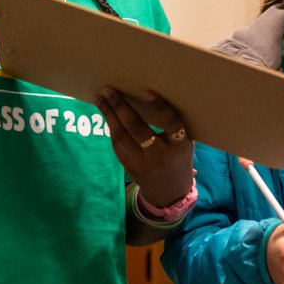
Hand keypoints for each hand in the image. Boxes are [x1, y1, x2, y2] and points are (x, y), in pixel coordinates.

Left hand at [95, 87, 193, 206]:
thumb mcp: (184, 143)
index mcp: (179, 147)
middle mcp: (160, 155)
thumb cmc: (178, 158)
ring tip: (99, 98)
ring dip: (108, 115)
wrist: (170, 193)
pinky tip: (105, 113)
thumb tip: (149, 95)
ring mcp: (142, 163)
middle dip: (120, 107)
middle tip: (108, 90)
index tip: (147, 92)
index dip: (159, 108)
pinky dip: (111, 127)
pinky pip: (117, 144)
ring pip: (121, 137)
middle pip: (137, 129)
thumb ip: (173, 125)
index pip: (170, 124)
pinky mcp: (129, 168)